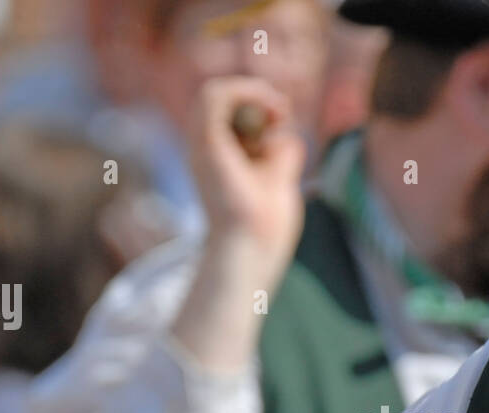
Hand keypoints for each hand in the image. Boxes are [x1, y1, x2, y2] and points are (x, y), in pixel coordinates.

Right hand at [187, 75, 306, 286]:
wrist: (252, 246)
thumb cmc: (266, 225)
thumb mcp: (281, 180)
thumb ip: (282, 156)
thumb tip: (288, 136)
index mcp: (218, 159)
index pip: (229, 114)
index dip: (257, 105)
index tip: (282, 117)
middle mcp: (204, 150)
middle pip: (219, 100)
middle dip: (254, 95)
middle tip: (282, 111)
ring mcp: (200, 146)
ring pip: (213, 93)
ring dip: (251, 91)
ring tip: (277, 108)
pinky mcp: (205, 144)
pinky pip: (213, 96)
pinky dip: (243, 91)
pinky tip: (269, 105)